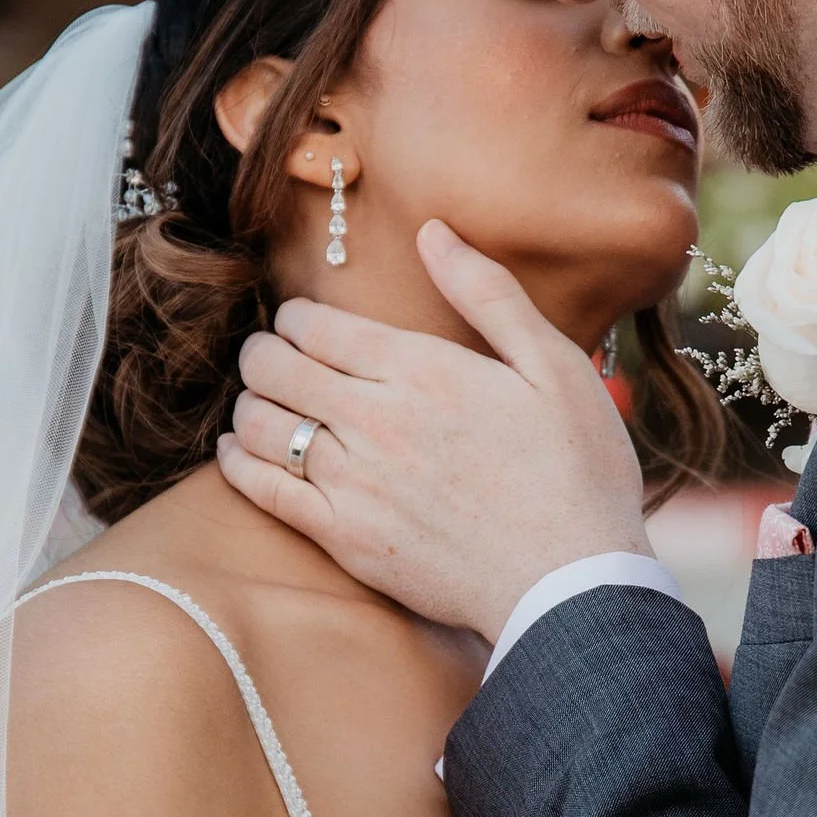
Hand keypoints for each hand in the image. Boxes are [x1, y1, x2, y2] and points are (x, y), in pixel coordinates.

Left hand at [217, 220, 649, 637]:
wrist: (571, 585)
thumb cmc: (578, 473)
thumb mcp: (555, 366)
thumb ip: (488, 294)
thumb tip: (434, 232)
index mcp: (421, 369)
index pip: (316, 325)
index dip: (295, 317)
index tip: (301, 323)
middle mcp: (375, 420)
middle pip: (276, 367)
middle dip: (264, 352)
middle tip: (270, 355)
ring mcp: (353, 482)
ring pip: (260, 424)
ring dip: (250, 401)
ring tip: (261, 399)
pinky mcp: (344, 538)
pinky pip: (263, 490)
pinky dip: (238, 462)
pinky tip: (238, 451)